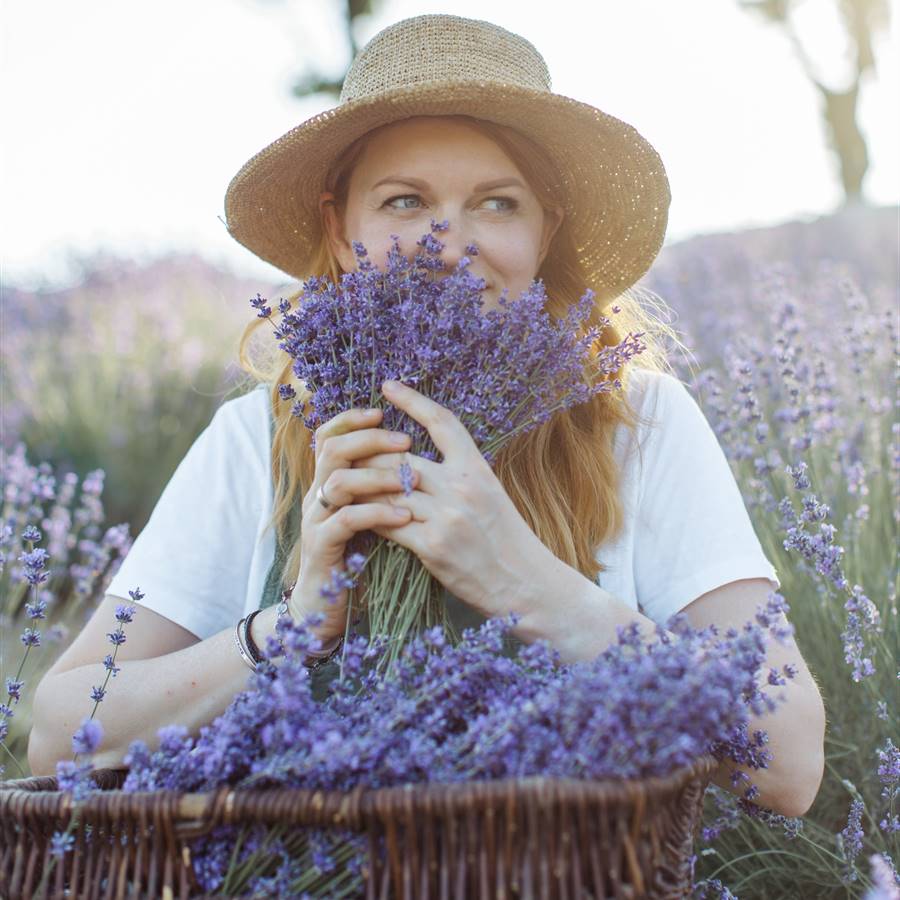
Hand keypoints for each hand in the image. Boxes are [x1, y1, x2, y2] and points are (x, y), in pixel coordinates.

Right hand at [292, 405, 417, 638]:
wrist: (328, 611)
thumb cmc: (358, 562)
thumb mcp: (370, 518)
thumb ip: (380, 490)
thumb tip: (414, 460)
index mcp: (329, 483)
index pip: (329, 436)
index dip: (351, 419)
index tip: (382, 411)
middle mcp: (318, 496)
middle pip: (332, 449)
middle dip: (369, 439)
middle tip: (405, 441)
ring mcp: (316, 521)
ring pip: (338, 480)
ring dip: (377, 475)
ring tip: (411, 480)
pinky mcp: (321, 548)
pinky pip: (346, 519)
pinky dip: (377, 513)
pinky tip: (404, 515)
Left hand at [361, 379, 552, 618]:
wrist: (524, 583)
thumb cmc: (506, 539)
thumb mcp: (491, 494)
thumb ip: (460, 475)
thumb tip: (421, 461)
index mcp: (477, 468)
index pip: (441, 422)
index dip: (412, 400)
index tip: (387, 385)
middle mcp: (461, 486)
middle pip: (401, 456)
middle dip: (370, 453)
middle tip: (348, 450)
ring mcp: (446, 516)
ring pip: (388, 489)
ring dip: (363, 487)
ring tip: (343, 482)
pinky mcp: (432, 547)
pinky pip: (388, 523)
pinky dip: (370, 518)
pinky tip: (359, 516)